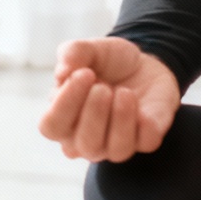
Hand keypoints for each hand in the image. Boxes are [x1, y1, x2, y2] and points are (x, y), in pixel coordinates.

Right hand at [37, 36, 181, 161]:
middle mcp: (86, 139)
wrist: (143, 63)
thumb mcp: (90, 49)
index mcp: (63, 119)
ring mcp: (116, 144)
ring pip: (117, 150)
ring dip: (121, 119)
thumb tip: (65, 70)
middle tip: (103, 86)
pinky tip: (144, 108)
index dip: (65, 103)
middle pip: (85, 144)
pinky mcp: (146, 139)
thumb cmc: (106, 63)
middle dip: (94, 114)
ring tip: (125, 92)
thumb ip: (73, 53)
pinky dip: (147, 126)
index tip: (84, 74)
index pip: (53, 126)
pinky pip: (147, 142)